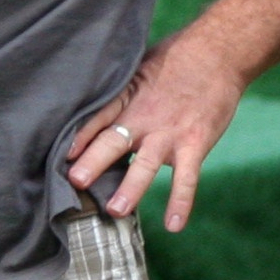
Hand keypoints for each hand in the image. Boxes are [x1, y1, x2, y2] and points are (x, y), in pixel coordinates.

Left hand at [64, 34, 248, 230]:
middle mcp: (144, 119)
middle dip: (93, 163)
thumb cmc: (173, 62)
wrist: (219, 53)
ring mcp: (170, 133)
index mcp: (126, 100)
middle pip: (113, 143)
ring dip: (130, 188)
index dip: (78, 139)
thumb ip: (116, 98)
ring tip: (115, 210)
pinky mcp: (195, 144)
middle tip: (75, 183)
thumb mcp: (136, 71)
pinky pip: (187, 178)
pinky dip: (181, 202)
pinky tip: (174, 226)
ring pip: (147, 165)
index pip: (96, 120)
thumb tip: (84, 116)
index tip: (60, 158)